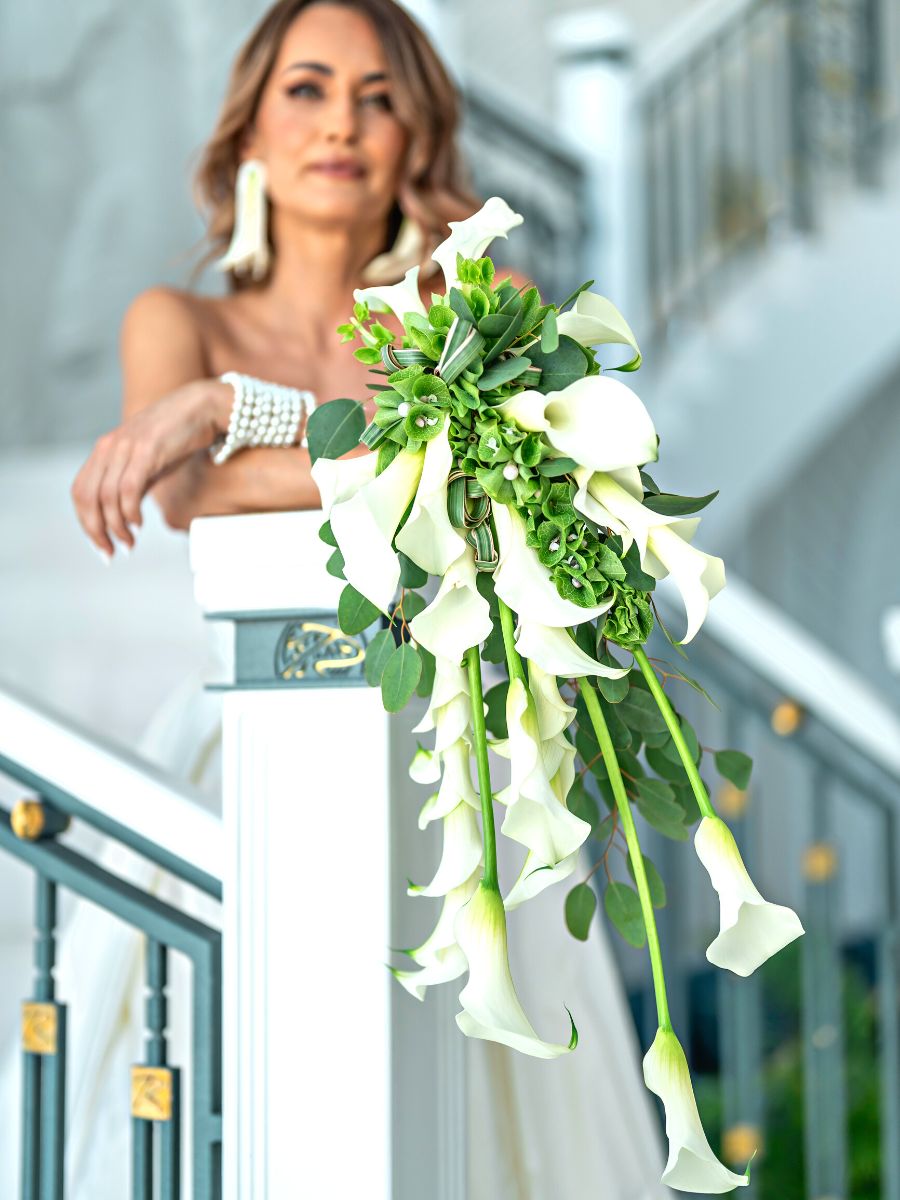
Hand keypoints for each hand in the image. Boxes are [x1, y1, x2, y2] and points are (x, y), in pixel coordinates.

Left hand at [71, 379, 230, 555]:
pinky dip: (130, 512)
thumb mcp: (148, 463)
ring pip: (106, 497)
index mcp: (104, 450)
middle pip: (87, 497)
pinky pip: (129, 488)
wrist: (201, 407)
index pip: (80, 492)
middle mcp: (109, 447)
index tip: (102, 544)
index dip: (86, 522)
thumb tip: (123, 516)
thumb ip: (132, 485)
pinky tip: (139, 524)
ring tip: (129, 543)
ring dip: (116, 527)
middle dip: (96, 531)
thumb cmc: (177, 436)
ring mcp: (126, 448)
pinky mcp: (147, 450)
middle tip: (110, 552)